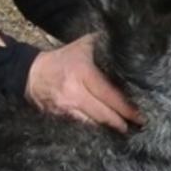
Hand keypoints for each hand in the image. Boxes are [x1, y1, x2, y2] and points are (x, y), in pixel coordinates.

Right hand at [24, 34, 141, 131]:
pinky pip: (82, 125)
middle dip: (121, 122)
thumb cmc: (62, 59)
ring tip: (123, 128)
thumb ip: (103, 43)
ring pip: (93, 123)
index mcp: (82, 73)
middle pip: (103, 114)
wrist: (30, 74)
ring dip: (109, 127)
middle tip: (136, 126)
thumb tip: (126, 41)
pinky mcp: (60, 118)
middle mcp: (74, 93)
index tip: (139, 115)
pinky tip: (104, 128)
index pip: (109, 95)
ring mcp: (66, 108)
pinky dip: (94, 127)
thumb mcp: (82, 46)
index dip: (125, 108)